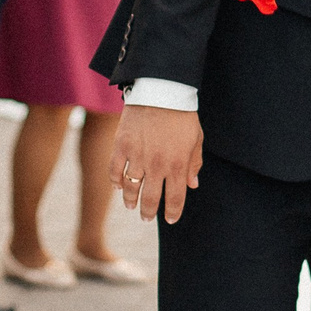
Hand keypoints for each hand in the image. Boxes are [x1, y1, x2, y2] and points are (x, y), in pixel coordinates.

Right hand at [115, 106, 204, 222]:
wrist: (161, 91)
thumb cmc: (182, 115)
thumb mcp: (196, 139)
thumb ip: (193, 164)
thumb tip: (192, 185)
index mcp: (177, 165)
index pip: (175, 198)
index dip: (172, 212)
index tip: (170, 219)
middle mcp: (156, 165)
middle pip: (150, 199)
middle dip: (148, 212)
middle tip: (146, 218)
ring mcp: (137, 157)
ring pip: (130, 188)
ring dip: (130, 200)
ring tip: (131, 206)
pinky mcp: (121, 146)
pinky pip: (114, 170)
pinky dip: (116, 181)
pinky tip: (119, 186)